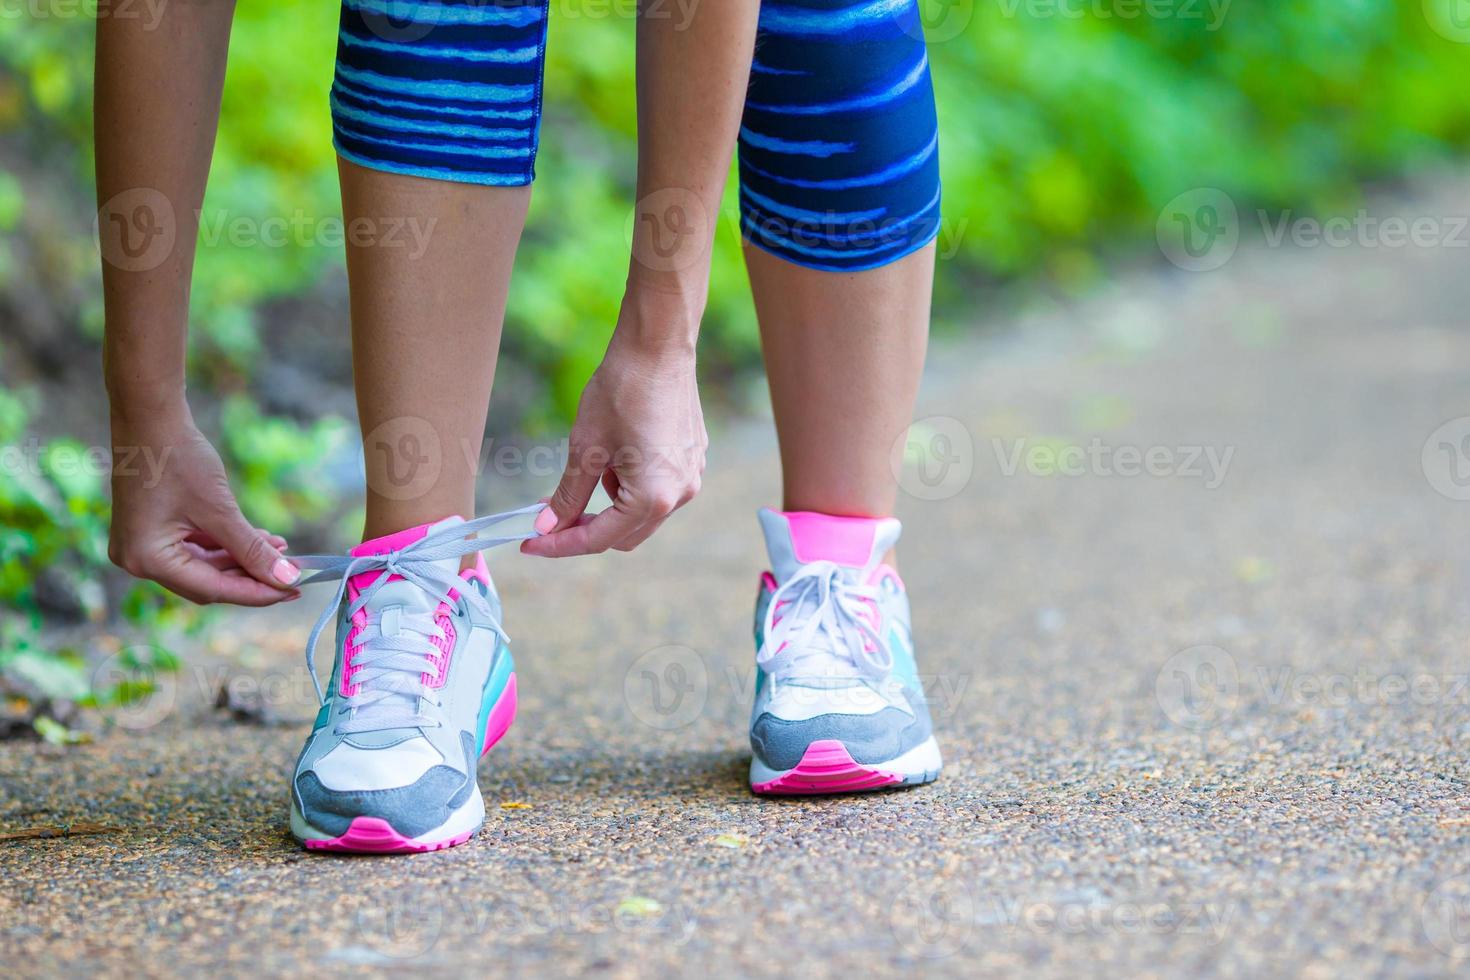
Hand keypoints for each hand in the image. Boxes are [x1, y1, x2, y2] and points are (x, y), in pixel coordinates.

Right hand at [108, 403, 300, 605]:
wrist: (150, 416)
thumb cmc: (179, 459)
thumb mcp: (220, 510)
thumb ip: (251, 549)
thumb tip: (286, 578)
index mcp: (147, 560)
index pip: (213, 590)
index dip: (257, 593)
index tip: (293, 591)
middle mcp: (138, 561)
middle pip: (208, 583)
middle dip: (252, 577)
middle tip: (293, 576)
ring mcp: (143, 546)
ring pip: (204, 567)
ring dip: (243, 560)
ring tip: (282, 551)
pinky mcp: (153, 531)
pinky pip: (196, 548)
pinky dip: (226, 546)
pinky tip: (259, 539)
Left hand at [522, 328, 707, 557]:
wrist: (657, 347)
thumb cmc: (621, 392)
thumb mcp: (585, 449)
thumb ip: (568, 496)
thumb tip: (547, 527)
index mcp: (653, 498)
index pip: (599, 539)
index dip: (560, 544)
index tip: (530, 543)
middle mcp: (680, 495)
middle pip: (624, 536)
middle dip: (585, 529)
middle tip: (549, 515)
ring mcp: (691, 477)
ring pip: (641, 514)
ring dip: (609, 506)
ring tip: (589, 468)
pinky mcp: (693, 459)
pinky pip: (658, 489)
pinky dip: (630, 487)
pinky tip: (615, 455)